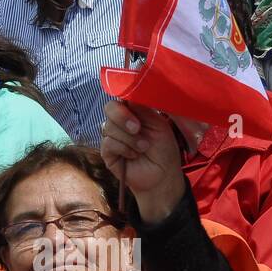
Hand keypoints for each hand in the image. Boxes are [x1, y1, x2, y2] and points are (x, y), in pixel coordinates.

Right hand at [101, 101, 185, 223]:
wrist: (162, 175)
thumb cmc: (164, 149)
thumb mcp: (158, 124)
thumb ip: (143, 108)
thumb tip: (129, 95)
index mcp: (133, 112)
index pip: (121, 97)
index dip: (124, 98)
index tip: (133, 104)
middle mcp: (120, 122)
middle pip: (110, 108)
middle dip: (123, 117)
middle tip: (138, 128)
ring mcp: (112, 136)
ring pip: (109, 127)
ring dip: (129, 138)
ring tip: (143, 148)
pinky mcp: (107, 152)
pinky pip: (109, 143)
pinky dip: (124, 148)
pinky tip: (133, 156)